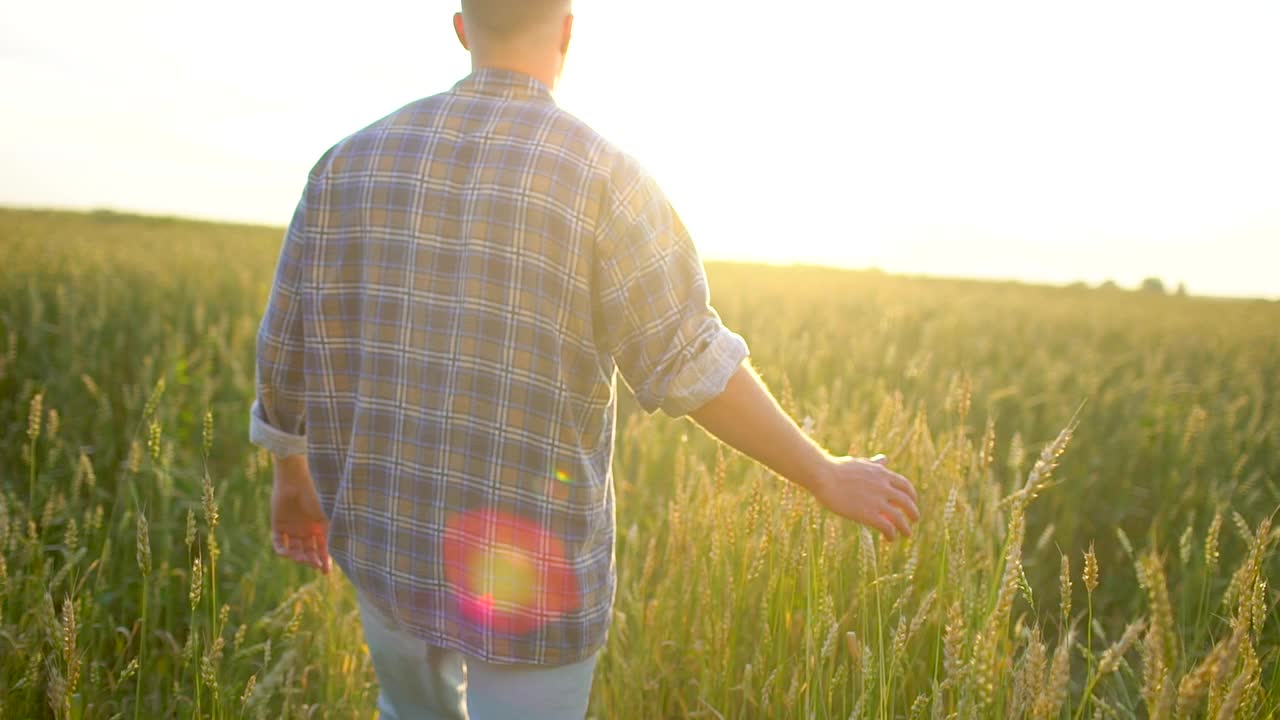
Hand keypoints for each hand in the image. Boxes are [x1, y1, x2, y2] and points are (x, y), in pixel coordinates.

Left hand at [270, 455, 330, 573]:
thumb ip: (333, 532)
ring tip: (302, 558)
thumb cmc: (316, 495)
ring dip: (298, 558)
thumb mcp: (328, 516)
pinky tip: (288, 554)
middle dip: (312, 561)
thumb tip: (344, 551)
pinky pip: (279, 543)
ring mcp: (292, 526)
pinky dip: (282, 551)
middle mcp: (306, 528)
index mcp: (320, 525)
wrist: (296, 478)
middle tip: (314, 565)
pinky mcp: (278, 523)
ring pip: (294, 550)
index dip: (324, 561)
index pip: (323, 547)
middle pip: (309, 551)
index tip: (325, 572)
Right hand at [808, 454, 919, 540]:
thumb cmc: (837, 469)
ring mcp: (877, 500)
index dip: (911, 494)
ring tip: (906, 534)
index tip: (912, 501)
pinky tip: (890, 538)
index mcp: (882, 473)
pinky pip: (887, 527)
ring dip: (905, 528)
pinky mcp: (868, 514)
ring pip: (899, 517)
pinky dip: (891, 534)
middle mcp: (883, 486)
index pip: (904, 485)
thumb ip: (875, 464)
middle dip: (913, 512)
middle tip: (914, 519)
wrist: (824, 476)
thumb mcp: (860, 463)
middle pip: (906, 502)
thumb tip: (884, 459)